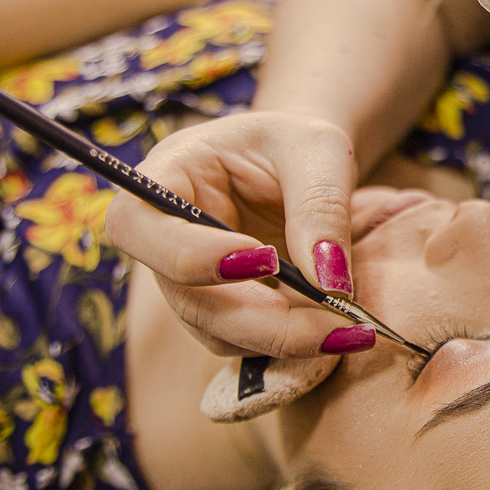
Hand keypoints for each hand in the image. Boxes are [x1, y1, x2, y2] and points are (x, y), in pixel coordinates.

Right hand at [104, 111, 363, 357]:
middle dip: (260, 320)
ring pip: (216, 331)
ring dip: (283, 340)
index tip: (267, 261)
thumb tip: (328, 283)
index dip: (192, 255)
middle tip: (334, 322)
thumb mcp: (320, 151)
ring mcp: (189, 282)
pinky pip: (246, 343)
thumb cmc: (301, 144)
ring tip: (351, 329)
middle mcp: (164, 238)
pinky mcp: (223, 312)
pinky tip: (340, 331)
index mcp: (166, 176)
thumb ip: (321, 206)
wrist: (305, 165)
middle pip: (184, 297)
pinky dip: (292, 345)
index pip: (138, 226)